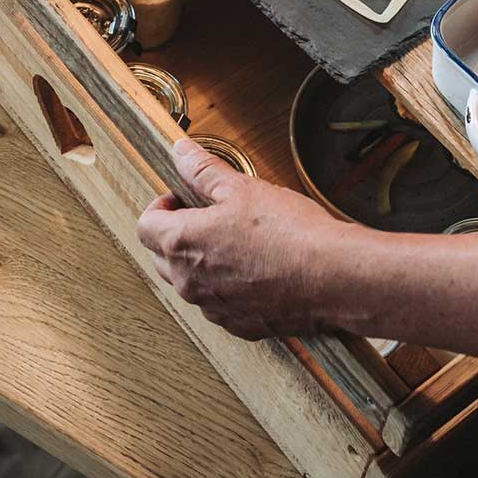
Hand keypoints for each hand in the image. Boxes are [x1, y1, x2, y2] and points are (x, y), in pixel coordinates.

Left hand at [136, 137, 354, 339]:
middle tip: (207, 217)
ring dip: (202, 262)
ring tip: (236, 241)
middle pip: (162, 256)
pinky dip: (228, 287)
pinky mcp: (238, 325)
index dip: (161, 206)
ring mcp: (213, 307)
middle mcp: (190, 282)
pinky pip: (220, 303)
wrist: (332, 278)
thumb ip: (203, 171)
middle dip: (177, 234)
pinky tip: (255, 268)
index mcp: (183, 244)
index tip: (181, 199)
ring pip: (190, 283)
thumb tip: (181, 153)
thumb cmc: (290, 233)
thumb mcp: (242, 188)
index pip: (145, 225)